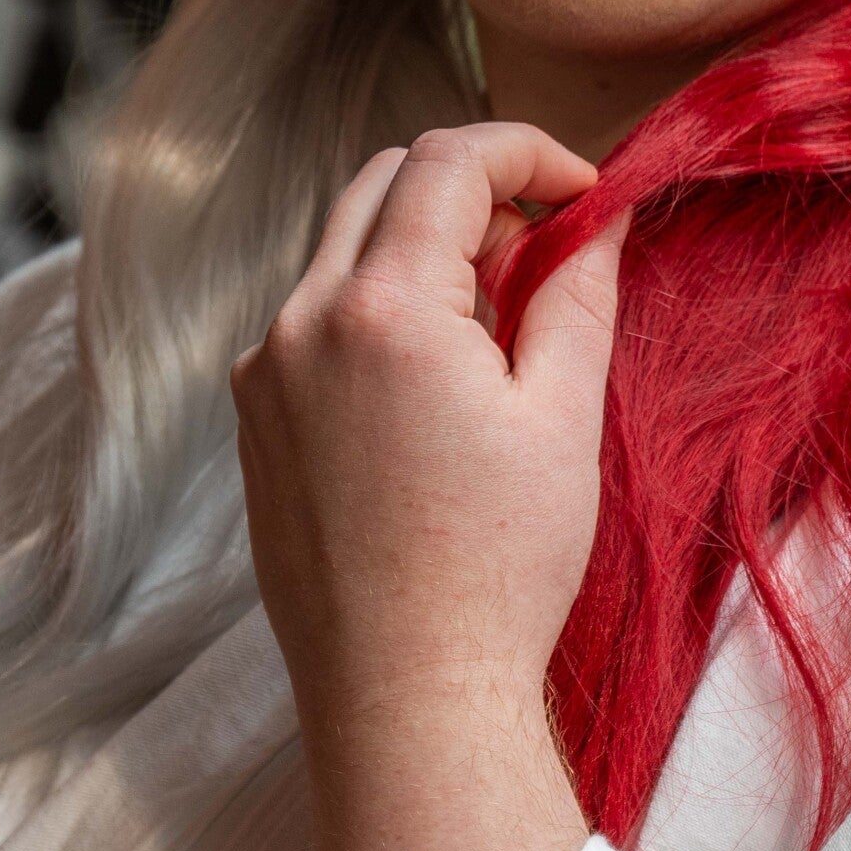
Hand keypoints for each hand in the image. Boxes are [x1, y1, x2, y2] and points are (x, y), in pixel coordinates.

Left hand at [230, 122, 627, 751]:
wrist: (406, 698)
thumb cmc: (499, 567)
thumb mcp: (563, 417)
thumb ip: (576, 292)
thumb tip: (595, 218)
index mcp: (382, 308)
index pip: (448, 159)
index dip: (528, 152)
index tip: (583, 194)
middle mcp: (299, 323)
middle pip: (383, 182)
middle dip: (472, 189)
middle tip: (544, 251)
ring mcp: (263, 375)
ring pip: (343, 249)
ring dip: (424, 251)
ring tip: (499, 331)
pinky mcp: (254, 424)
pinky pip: (314, 320)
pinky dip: (379, 311)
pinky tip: (439, 388)